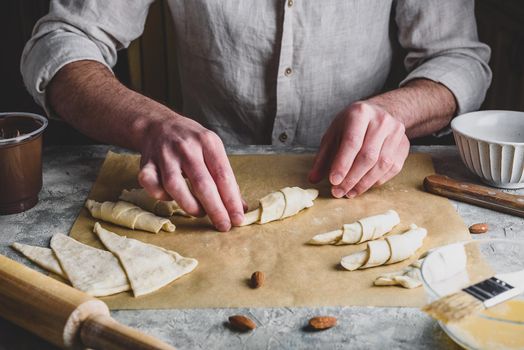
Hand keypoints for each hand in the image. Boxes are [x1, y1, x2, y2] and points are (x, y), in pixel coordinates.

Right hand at [137, 114, 244, 230]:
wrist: (158, 125)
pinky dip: (161, 196)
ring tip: (200, 213)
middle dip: (215, 209)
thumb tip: (240, 208)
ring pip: (175, 186)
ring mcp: (164, 154)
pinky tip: (171, 197)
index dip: (231, 200)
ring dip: (190, 205)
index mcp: (208, 142)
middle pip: (202, 183)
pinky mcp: (146, 163)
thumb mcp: (213, 150)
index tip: (238, 219)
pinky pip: (150, 184)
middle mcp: (186, 147)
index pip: (223, 175)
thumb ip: (226, 178)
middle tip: (223, 226)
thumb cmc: (191, 142)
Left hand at [309, 101, 408, 197]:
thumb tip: (313, 179)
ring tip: (349, 193)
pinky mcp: (404, 145)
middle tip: (339, 192)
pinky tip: (363, 186)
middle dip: (352, 178)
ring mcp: (396, 133)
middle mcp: (381, 121)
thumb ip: (323, 157)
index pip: (352, 142)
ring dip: (364, 183)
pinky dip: (376, 181)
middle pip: (368, 156)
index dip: (342, 164)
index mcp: (360, 113)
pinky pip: (391, 169)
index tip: (333, 181)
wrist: (379, 113)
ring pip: (382, 165)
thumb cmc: (351, 125)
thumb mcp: (333, 134)